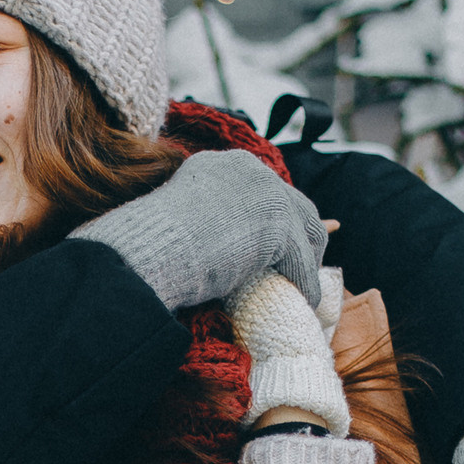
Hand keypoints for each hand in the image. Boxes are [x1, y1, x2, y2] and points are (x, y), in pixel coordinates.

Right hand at [71, 149, 325, 311]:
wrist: (154, 246)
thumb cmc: (155, 241)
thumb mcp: (181, 213)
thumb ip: (203, 213)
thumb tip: (208, 238)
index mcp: (224, 164)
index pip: (265, 188)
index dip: (277, 214)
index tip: (281, 237)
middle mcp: (250, 171)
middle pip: (295, 202)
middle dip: (303, 233)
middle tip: (303, 261)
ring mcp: (268, 194)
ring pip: (306, 229)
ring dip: (309, 259)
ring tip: (305, 282)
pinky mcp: (279, 225)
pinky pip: (300, 259)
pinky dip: (305, 281)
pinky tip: (305, 298)